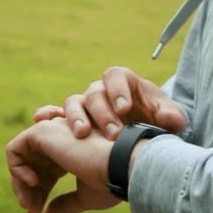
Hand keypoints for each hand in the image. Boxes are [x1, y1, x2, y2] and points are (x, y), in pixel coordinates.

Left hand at [6, 117, 119, 212]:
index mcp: (72, 151)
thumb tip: (47, 212)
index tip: (38, 212)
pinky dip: (15, 169)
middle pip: (31, 164)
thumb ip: (65, 203)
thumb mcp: (86, 197)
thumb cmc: (111, 180)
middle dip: (26, 190)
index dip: (39, 192)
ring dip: (19, 183)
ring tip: (28, 203)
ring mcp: (51, 132)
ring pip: (20, 157)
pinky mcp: (41, 131)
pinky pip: (13, 149)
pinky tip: (33, 183)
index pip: (46, 170)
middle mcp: (60, 138)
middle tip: (30, 210)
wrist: (120, 165)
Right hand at [33, 67, 184, 139]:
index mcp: (123, 83)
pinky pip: (55, 114)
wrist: (144, 133)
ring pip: (74, 103)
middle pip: (95, 94)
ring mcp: (85, 105)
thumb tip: (169, 120)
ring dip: (76, 118)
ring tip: (82, 135)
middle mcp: (101, 91)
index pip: (116, 77)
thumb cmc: (156, 121)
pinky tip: (41, 121)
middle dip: (103, 113)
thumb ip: (170, 117)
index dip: (118, 90)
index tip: (125, 109)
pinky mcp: (74, 120)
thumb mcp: (168, 119)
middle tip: (114, 133)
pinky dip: (47, 114)